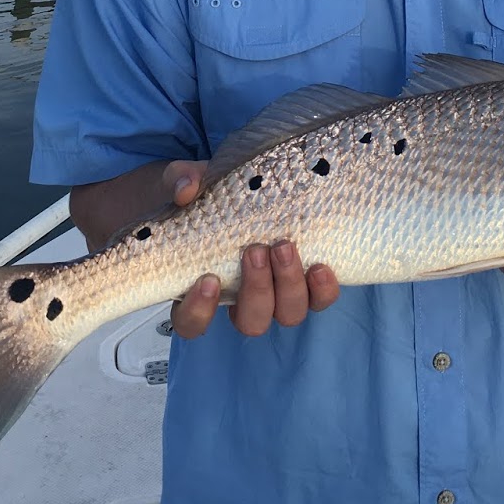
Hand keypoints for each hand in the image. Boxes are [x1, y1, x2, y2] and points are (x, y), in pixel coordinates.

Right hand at [163, 160, 340, 338]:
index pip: (190, 322)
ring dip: (288, 285)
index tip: (209, 279)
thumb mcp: (186, 183)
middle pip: (251, 322)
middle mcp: (241, 302)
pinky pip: (319, 300)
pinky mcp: (307, 284)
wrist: (243, 188)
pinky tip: (321, 267)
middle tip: (255, 250)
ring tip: (285, 246)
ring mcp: (277, 296)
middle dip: (257, 289)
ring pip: (287, 315)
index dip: (199, 311)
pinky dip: (323, 290)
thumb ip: (180, 182)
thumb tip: (186, 189)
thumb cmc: (207, 196)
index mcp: (202, 289)